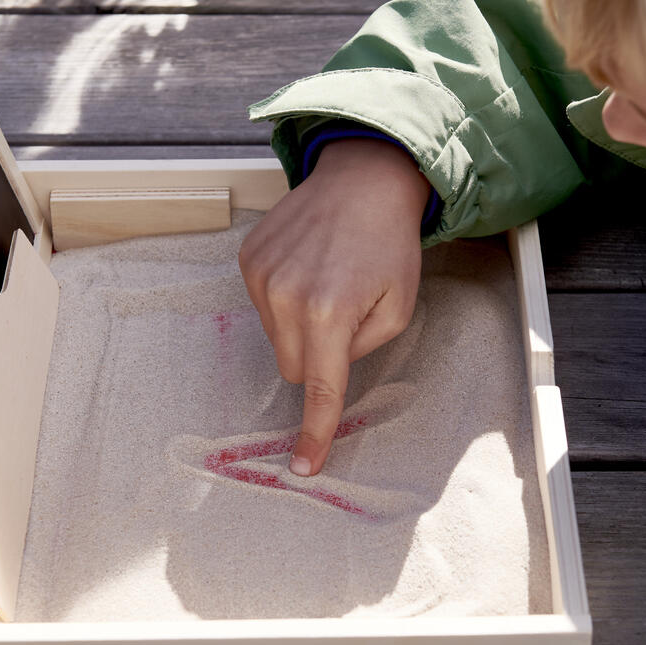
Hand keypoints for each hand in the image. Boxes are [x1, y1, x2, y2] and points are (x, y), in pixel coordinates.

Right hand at [239, 138, 430, 474]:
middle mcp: (286, 297)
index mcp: (329, 313)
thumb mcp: (397, 307)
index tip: (303, 465)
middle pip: (293, 368)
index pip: (319, 389)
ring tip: (329, 281)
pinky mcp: (248, 260)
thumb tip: (326, 371)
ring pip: (277, 338)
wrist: (364, 179)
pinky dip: (287, 298)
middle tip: (347, 313)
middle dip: (319, 357)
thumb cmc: (389, 243)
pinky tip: (310, 267)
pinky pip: (264, 306)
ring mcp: (260, 276)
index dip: (314, 432)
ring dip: (302, 325)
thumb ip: (361, 349)